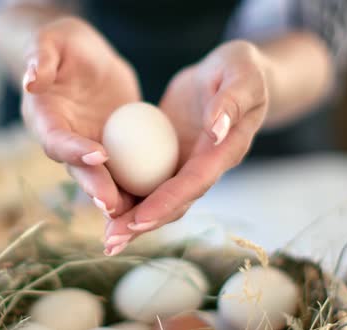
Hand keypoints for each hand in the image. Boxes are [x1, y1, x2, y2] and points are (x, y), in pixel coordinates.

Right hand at [22, 17, 140, 216]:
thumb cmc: (62, 44)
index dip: (74, 150)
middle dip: (95, 188)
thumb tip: (30, 80)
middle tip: (114, 205)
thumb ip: (40, 58)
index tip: (99, 155)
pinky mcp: (111, 149)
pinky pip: (123, 169)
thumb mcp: (50, 42)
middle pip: (78, 170)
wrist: (83, 58)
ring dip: (117, 199)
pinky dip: (136, 186)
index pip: (56, 139)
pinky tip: (157, 198)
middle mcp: (64, 141)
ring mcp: (87, 148)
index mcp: (44, 119)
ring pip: (102, 178)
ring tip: (137, 214)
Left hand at [104, 41, 269, 253]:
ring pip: (159, 200)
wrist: (231, 75)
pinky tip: (104, 208)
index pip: (194, 182)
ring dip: (133, 222)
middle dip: (143, 225)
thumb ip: (232, 101)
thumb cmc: (242, 70)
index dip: (167, 202)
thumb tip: (217, 128)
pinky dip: (129, 196)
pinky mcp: (170, 158)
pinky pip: (148, 180)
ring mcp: (187, 165)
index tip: (138, 220)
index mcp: (225, 151)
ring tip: (106, 241)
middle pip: (174, 204)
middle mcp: (205, 167)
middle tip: (111, 243)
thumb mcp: (242, 74)